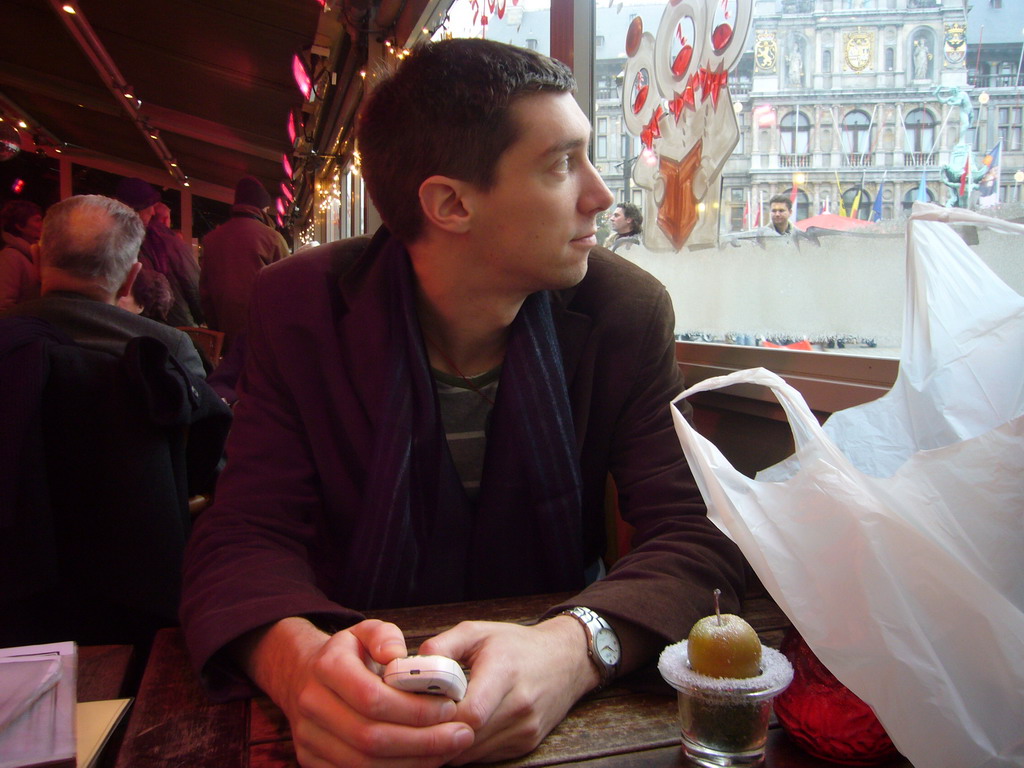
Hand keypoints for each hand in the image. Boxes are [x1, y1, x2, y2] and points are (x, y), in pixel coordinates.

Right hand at [240, 617, 474, 766]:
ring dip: (414, 761)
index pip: (373, 698)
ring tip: (450, 748)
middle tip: (461, 734)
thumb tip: (397, 654)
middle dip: (422, 741)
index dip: (414, 709)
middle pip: (371, 738)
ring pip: (365, 763)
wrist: (305, 677)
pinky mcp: (312, 761)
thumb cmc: (349, 654)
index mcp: (327, 667)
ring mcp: (309, 738)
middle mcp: (312, 705)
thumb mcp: (365, 631)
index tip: (449, 707)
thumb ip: (384, 635)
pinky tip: (425, 759)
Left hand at [418, 616, 598, 763]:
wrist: (566, 660)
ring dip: (451, 744)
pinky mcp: (527, 743)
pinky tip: (460, 730)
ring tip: (435, 726)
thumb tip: (411, 667)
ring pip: (474, 752)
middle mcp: (520, 705)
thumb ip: (443, 646)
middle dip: (439, 732)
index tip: (420, 707)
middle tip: (417, 722)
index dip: (440, 716)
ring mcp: (525, 728)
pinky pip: (487, 756)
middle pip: (468, 737)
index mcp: (505, 672)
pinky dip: (468, 747)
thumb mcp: (478, 631)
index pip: (470, 712)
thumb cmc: (517, 645)